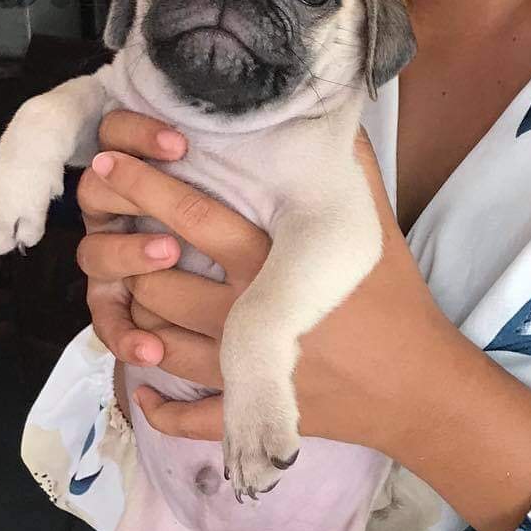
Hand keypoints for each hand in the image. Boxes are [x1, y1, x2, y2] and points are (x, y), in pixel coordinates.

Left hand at [75, 110, 458, 459]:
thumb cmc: (395, 301)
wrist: (417, 388)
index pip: (190, 216)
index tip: (113, 165)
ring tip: (130, 302)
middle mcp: (244, 314)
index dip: (144, 186)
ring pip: (155, 342)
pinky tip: (146, 389)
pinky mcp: (246, 413)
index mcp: (271, 263)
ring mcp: (240, 371)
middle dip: (128, 258)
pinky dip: (156, 407)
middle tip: (118, 239)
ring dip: (135, 323)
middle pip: (155, 281)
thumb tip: (331, 113)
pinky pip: (182, 417)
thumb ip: (349, 167)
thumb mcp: (375, 226)